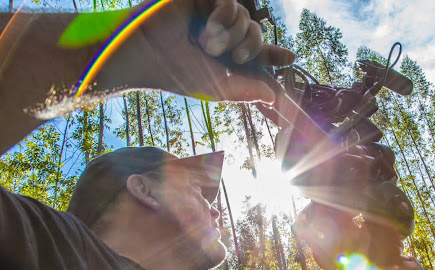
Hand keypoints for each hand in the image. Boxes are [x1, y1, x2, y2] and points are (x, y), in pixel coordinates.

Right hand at [113, 0, 294, 102]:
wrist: (144, 54)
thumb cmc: (176, 73)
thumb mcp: (217, 87)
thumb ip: (247, 90)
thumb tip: (274, 96)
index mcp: (223, 55)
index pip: (254, 52)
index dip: (273, 54)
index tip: (290, 58)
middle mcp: (219, 33)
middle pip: (256, 33)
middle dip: (253, 47)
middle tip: (237, 58)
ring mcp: (210, 13)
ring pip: (246, 18)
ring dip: (233, 36)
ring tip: (208, 45)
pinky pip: (232, 2)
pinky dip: (225, 18)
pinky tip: (208, 29)